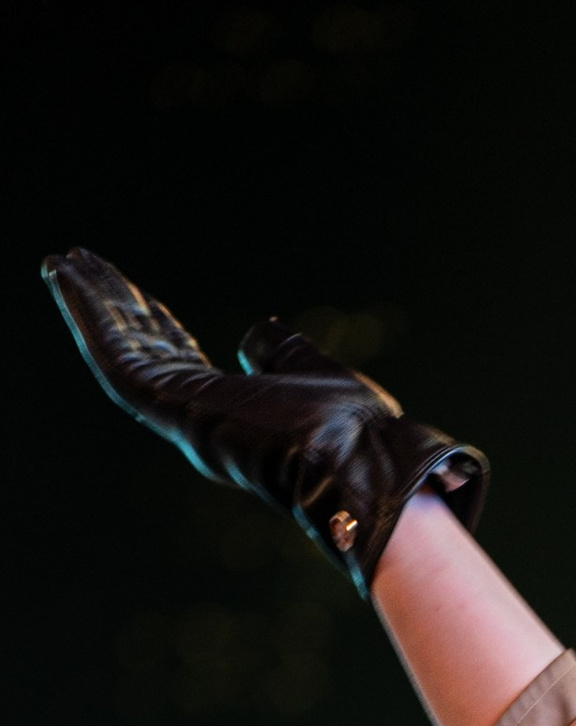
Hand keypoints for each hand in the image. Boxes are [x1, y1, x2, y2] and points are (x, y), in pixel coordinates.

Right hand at [43, 247, 486, 592]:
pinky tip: (71, 283)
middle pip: (141, 351)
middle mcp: (198, 417)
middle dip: (108, 307)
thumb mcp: (311, 372)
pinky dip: (93, 320)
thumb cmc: (352, 430)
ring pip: (120, 353)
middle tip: (76, 262)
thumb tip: (258, 334)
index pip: (175, 358)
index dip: (148, 321)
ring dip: (88, 306)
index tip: (130, 288)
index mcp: (229, 410)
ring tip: (61, 262)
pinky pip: (118, 360)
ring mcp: (183, 416)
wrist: (363, 463)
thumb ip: (279, 353)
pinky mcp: (174, 410)